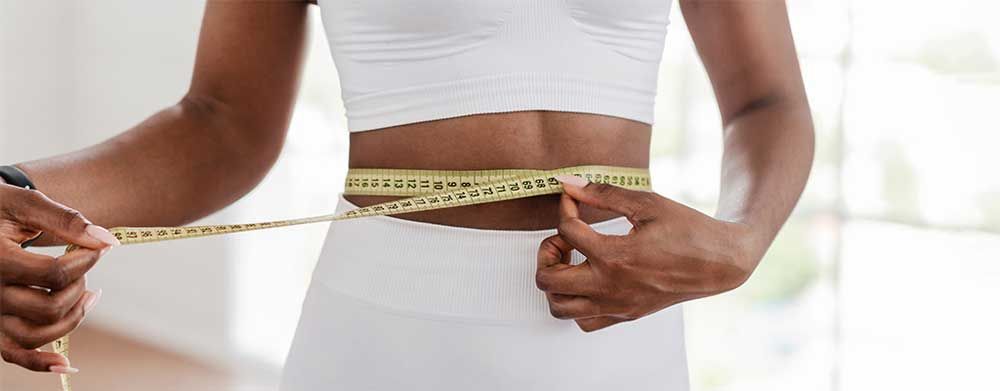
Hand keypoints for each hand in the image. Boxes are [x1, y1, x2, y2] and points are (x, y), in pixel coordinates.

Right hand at [0, 181, 118, 372]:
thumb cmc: (0, 208)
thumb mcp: (27, 204)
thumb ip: (66, 220)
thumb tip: (107, 241)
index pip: (53, 274)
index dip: (86, 261)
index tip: (99, 247)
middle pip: (49, 308)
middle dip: (79, 285)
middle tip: (84, 264)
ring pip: (37, 335)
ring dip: (72, 316)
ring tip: (86, 292)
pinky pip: (12, 353)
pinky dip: (38, 362)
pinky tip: (65, 363)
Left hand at [535, 175, 763, 331]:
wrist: (719, 262)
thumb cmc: (688, 230)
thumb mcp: (647, 203)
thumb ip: (603, 194)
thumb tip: (569, 185)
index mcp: (615, 256)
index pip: (567, 230)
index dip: (565, 207)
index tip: (573, 199)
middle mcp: (610, 287)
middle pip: (547, 279)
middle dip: (546, 252)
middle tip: (564, 238)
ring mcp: (617, 305)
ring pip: (559, 307)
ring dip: (555, 282)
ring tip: (572, 261)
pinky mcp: (625, 315)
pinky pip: (583, 321)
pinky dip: (575, 303)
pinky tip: (587, 280)